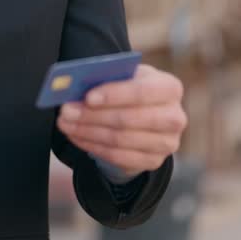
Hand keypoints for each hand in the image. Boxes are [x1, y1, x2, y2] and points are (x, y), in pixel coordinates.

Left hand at [55, 64, 186, 175]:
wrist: (145, 116)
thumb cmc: (130, 90)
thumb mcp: (124, 77)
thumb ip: (105, 78)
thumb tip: (73, 86)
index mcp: (170, 88)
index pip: (142, 92)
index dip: (114, 95)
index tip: (88, 97)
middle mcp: (174, 117)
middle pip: (128, 119)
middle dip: (92, 115)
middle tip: (66, 111)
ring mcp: (167, 143)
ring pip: (119, 139)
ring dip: (87, 131)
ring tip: (65, 123)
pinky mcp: (154, 161)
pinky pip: (118, 157)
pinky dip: (92, 146)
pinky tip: (77, 136)